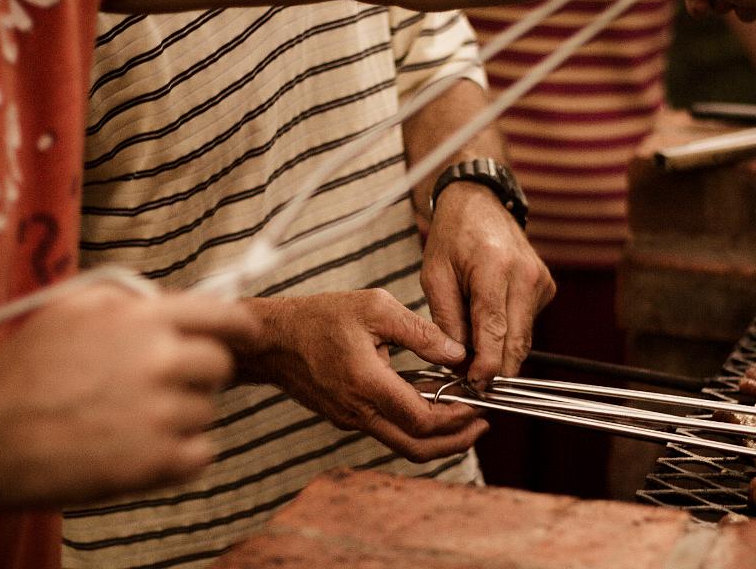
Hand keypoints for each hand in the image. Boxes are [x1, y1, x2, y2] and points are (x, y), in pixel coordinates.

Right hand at [0, 286, 258, 509]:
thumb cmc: (25, 374)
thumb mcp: (72, 310)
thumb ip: (129, 300)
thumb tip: (167, 303)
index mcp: (143, 320)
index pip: (225, 316)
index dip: (241, 328)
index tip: (247, 336)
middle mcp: (160, 361)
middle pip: (221, 366)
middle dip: (198, 375)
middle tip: (160, 386)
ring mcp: (162, 414)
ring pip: (206, 411)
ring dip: (179, 417)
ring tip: (128, 420)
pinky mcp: (158, 462)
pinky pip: (201, 454)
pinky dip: (178, 456)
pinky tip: (138, 448)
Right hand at [241, 290, 488, 462]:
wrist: (272, 339)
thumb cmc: (319, 318)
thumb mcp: (375, 308)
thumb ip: (420, 331)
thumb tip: (457, 354)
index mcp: (367, 384)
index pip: (422, 420)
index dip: (457, 418)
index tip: (479, 403)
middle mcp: (358, 411)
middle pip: (417, 448)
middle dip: (456, 442)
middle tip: (483, 425)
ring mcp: (351, 419)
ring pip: (403, 445)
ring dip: (438, 438)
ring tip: (466, 419)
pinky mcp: (347, 417)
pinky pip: (388, 431)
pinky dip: (415, 426)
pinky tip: (432, 404)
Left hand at [422, 182, 554, 388]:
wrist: (480, 204)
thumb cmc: (453, 236)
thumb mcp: (434, 275)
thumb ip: (447, 319)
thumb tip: (457, 360)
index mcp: (495, 267)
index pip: (495, 328)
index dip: (486, 364)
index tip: (474, 384)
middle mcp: (526, 274)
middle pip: (517, 341)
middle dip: (495, 368)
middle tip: (471, 382)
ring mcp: (541, 280)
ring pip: (523, 337)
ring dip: (500, 352)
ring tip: (471, 354)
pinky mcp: (546, 287)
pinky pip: (526, 324)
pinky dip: (507, 333)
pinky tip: (487, 324)